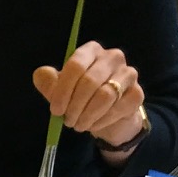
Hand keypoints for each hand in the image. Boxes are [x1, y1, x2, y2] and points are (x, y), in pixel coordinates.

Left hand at [32, 42, 147, 149]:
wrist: (106, 117)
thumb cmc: (81, 99)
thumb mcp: (61, 92)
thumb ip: (49, 83)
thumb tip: (40, 74)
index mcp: (91, 51)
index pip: (76, 65)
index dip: (63, 90)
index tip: (56, 110)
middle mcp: (112, 57)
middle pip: (90, 81)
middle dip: (75, 106)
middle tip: (68, 121)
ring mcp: (128, 74)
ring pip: (105, 96)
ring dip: (87, 115)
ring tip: (79, 125)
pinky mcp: (137, 93)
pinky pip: (118, 109)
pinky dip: (101, 121)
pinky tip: (94, 125)